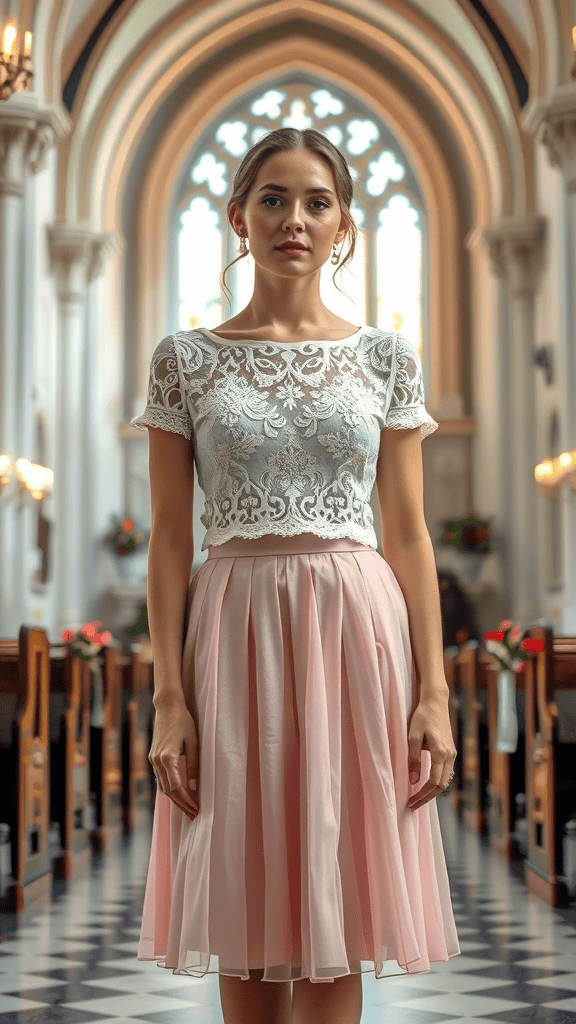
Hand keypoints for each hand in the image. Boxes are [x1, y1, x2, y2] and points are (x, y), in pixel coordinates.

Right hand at [149, 694, 198, 821]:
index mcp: (167, 757)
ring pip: (162, 786)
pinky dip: (168, 789)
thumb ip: (193, 765)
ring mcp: (152, 759)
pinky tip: (178, 794)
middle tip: (193, 815)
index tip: (196, 808)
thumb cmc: (183, 721)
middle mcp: (156, 761)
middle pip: (167, 791)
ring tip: (187, 809)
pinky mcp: (153, 757)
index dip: (186, 800)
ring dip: (174, 799)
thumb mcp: (193, 742)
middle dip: (181, 804)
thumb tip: (194, 788)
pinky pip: (160, 778)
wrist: (167, 706)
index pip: (175, 787)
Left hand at [406, 694, 455, 809]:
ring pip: (445, 780)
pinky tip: (426, 784)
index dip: (422, 795)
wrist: (436, 702)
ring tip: (418, 797)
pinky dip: (437, 782)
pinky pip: (446, 772)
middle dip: (427, 797)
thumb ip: (413, 759)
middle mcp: (449, 756)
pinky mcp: (451, 750)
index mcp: (440, 753)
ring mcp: (452, 753)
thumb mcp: (413, 736)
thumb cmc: (422, 716)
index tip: (410, 802)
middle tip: (413, 805)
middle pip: (441, 786)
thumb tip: (414, 781)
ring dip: (433, 791)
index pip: (433, 782)